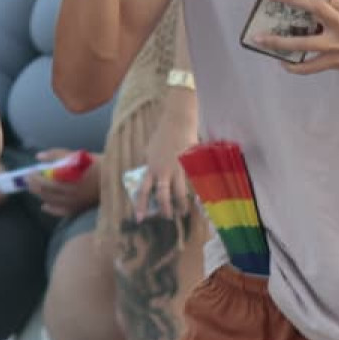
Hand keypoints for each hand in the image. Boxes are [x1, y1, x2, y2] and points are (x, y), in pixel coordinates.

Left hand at [29, 148, 100, 217]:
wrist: (116, 178)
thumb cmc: (97, 164)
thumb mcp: (77, 155)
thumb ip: (57, 155)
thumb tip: (38, 156)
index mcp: (69, 179)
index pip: (44, 181)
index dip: (34, 177)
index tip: (29, 171)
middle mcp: (69, 194)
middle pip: (45, 192)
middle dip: (34, 185)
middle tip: (28, 179)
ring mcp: (74, 203)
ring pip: (50, 201)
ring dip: (40, 195)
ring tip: (34, 188)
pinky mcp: (78, 209)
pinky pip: (60, 212)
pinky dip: (50, 209)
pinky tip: (44, 206)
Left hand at [135, 94, 197, 220]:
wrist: (177, 121)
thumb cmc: (163, 133)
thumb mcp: (150, 149)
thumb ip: (150, 162)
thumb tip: (149, 171)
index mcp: (151, 167)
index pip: (143, 191)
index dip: (140, 206)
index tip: (139, 219)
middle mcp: (163, 171)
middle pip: (162, 196)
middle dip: (165, 210)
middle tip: (168, 218)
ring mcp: (177, 169)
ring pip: (178, 193)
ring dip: (181, 205)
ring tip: (183, 212)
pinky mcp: (190, 165)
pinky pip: (193, 183)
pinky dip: (196, 192)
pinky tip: (199, 200)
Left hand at [253, 0, 338, 77]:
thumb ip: (338, 3)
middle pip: (314, 11)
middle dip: (290, 4)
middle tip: (269, 0)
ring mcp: (338, 46)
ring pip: (305, 44)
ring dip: (280, 43)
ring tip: (262, 40)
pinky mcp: (336, 62)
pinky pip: (311, 67)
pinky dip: (296, 66)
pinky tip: (285, 62)